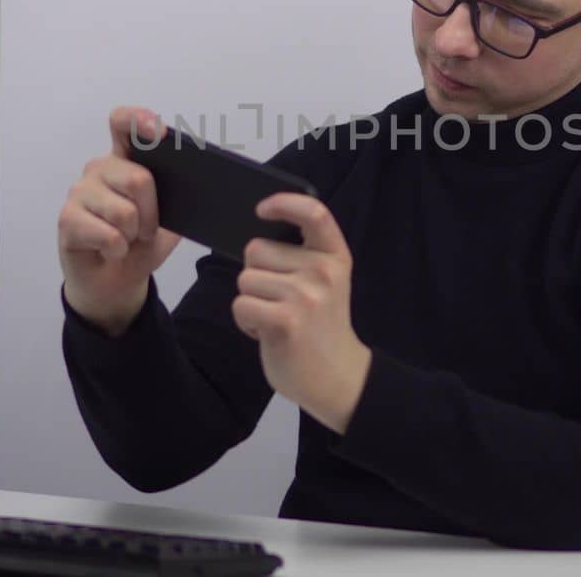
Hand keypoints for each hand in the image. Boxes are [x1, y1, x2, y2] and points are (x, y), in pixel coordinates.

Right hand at [58, 106, 182, 334]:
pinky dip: (117, 250)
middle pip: (138, 178)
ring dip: (133, 235)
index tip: (159, 133)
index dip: (138, 120)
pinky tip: (110, 251)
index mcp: (125, 159)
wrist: (115, 282)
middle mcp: (100, 168)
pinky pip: (108, 234)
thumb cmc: (140, 244)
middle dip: (152, 213)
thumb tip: (202, 185)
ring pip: (124, 211)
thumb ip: (180, 198)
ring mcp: (80, 191)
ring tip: (125, 240)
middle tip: (144, 229)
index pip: (123, 124)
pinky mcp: (67, 218)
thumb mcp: (171, 221)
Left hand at [232, 193, 371, 433]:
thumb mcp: (326, 283)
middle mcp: (323, 271)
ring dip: (251, 301)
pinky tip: (269, 332)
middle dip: (257, 273)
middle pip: (256, 249)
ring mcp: (305, 296)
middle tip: (281, 301)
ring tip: (277, 318)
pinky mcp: (285, 321)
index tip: (262, 209)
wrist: (339, 378)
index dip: (285, 203)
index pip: (314, 213)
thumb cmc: (322, 327)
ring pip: (245, 278)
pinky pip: (241, 304)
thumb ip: (302, 257)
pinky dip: (246, 321)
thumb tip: (257, 239)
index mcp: (335, 257)